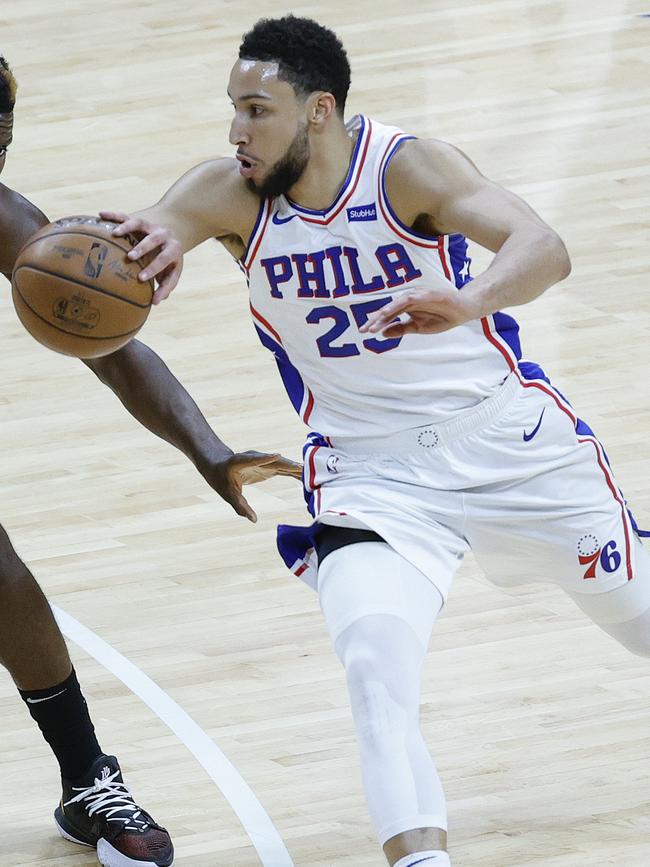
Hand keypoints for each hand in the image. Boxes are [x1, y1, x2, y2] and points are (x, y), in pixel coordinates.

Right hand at [99, 210, 182, 303]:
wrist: (172, 235)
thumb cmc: (169, 261)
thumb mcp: (172, 272)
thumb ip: (165, 286)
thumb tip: (155, 302)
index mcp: (173, 248)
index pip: (164, 258)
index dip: (154, 268)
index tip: (141, 278)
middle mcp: (162, 234)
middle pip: (153, 239)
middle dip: (142, 247)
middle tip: (130, 257)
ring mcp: (150, 226)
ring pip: (139, 223)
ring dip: (127, 228)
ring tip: (115, 234)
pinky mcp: (138, 220)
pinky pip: (125, 215)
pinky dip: (113, 215)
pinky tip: (100, 215)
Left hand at [204, 450, 302, 522]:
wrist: (220, 464)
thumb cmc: (221, 478)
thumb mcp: (227, 494)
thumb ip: (240, 506)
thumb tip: (253, 520)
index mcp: (241, 462)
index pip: (254, 460)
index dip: (265, 458)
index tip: (277, 456)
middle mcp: (256, 459)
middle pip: (276, 462)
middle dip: (290, 466)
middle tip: (306, 471)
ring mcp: (265, 461)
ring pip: (284, 464)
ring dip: (298, 469)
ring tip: (315, 474)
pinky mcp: (270, 466)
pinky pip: (285, 469)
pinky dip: (296, 473)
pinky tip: (308, 477)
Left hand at [359, 285, 483, 337]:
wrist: (463, 310)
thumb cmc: (441, 317)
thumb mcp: (418, 327)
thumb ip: (401, 329)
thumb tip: (383, 333)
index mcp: (406, 308)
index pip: (388, 315)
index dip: (376, 322)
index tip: (364, 331)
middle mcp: (410, 300)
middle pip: (390, 308)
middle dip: (377, 318)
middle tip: (365, 328)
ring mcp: (421, 295)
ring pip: (401, 302)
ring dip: (390, 309)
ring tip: (380, 318)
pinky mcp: (432, 294)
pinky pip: (419, 296)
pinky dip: (409, 300)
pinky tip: (400, 306)